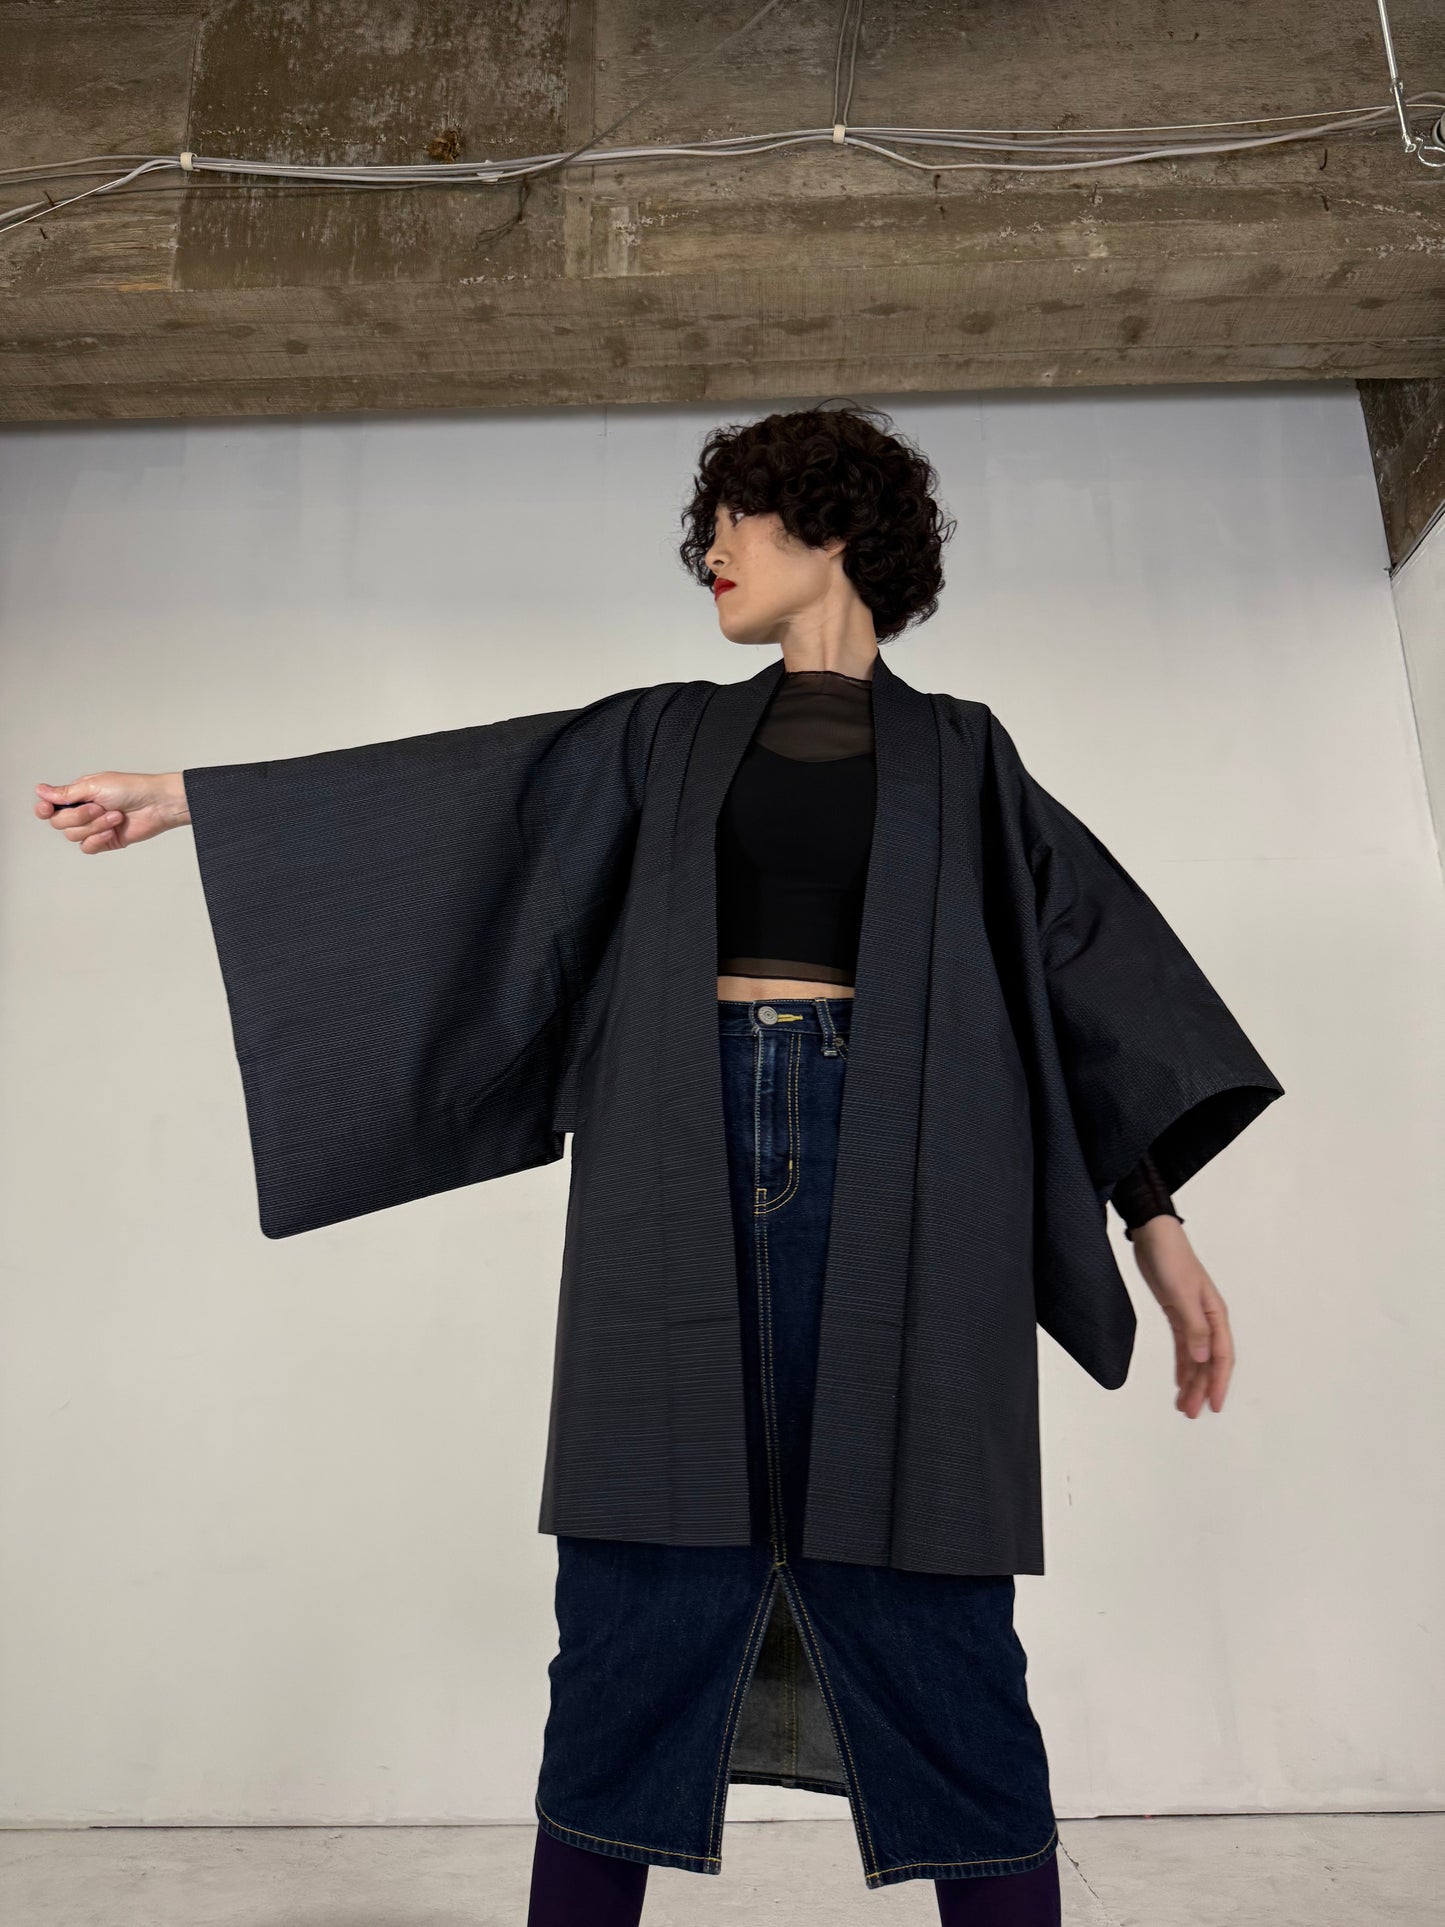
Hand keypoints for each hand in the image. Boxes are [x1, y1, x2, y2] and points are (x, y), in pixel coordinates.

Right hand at [34, 772, 187, 851]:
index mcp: (77, 795)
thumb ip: (66, 793)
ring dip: (95, 826)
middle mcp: (82, 812)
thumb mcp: (95, 786)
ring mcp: (93, 827)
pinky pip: (87, 847)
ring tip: (115, 816)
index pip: (49, 806)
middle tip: (100, 807)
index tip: (47, 808)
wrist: (157, 805)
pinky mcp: (104, 841)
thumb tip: (40, 790)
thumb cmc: (131, 789)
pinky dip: (98, 839)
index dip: (44, 809)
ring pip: (73, 835)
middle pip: (58, 823)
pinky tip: (112, 831)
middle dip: (79, 816)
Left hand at [1127, 1216, 1233, 1417]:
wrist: (1154, 1236)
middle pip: (1208, 1362)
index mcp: (1216, 1314)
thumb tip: (1204, 1358)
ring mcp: (1192, 1317)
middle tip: (1192, 1414)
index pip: (1221, 1356)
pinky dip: (1182, 1365)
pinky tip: (1179, 1382)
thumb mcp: (1182, 1293)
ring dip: (1192, 1381)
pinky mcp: (1176, 1314)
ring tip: (1184, 1406)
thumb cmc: (1172, 1260)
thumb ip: (1194, 1326)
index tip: (1214, 1406)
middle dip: (1202, 1388)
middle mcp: (1208, 1319)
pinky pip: (1183, 1347)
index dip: (1219, 1382)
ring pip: (1196, 1357)